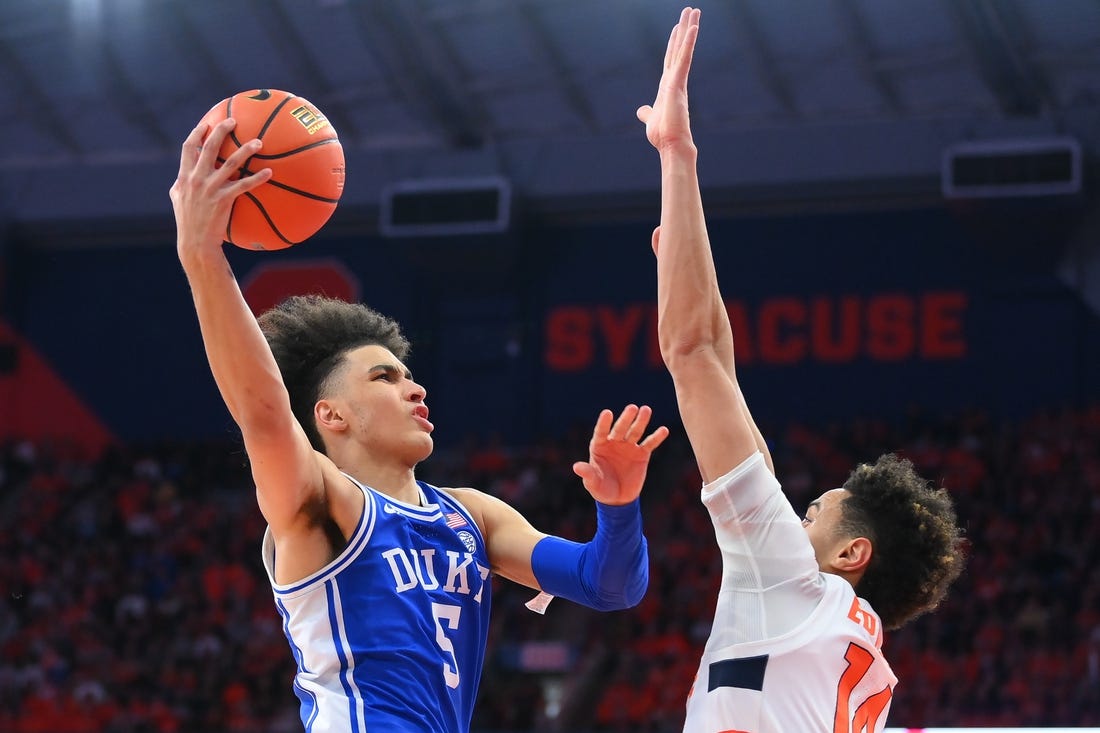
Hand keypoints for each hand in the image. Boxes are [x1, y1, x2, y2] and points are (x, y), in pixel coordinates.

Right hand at [169, 119, 271, 260]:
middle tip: (233, 120)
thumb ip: (181, 184)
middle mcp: (196, 179)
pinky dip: (257, 178)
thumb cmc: (188, 221)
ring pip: (230, 163)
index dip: (197, 133)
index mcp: (184, 176)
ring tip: (259, 142)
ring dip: (245, 150)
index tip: (207, 123)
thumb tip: (182, 175)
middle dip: (221, 131)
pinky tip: (270, 172)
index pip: (188, 148)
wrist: (195, 242)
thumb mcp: (178, 199)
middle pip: (208, 148)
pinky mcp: (223, 200)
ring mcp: (210, 189)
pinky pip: (244, 185)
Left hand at [573, 405, 669, 504]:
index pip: (601, 432)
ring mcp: (628, 447)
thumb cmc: (601, 489)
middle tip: (632, 408)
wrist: (618, 499)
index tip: (608, 413)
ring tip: (646, 410)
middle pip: (620, 428)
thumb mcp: (592, 483)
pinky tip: (664, 430)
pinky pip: (649, 444)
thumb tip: (576, 467)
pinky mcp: (641, 454)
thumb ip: (587, 474)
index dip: (604, 423)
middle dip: (626, 419)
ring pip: (635, 432)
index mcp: (599, 446)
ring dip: (641, 421)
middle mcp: (614, 442)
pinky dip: (656, 437)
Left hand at [636, 7, 699, 153]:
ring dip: (689, 28)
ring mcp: (678, 80)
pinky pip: (685, 58)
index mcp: (668, 86)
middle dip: (684, 29)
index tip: (677, 27)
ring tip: (694, 10)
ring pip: (684, 48)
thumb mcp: (650, 119)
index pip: (671, 59)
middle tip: (691, 10)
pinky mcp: (678, 83)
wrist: (671, 146)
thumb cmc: (663, 135)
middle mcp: (675, 80)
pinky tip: (693, 27)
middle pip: (679, 48)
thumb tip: (641, 110)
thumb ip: (647, 112)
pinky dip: (688, 43)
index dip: (674, 42)